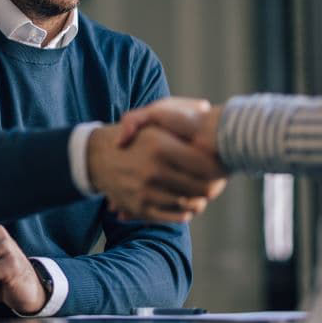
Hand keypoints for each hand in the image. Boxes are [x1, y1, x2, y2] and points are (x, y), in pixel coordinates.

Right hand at [87, 99, 227, 222]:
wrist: (97, 157)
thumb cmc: (135, 137)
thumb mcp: (152, 117)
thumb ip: (178, 109)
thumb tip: (205, 106)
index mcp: (160, 145)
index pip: (206, 166)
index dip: (220, 168)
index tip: (224, 165)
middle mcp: (152, 170)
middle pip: (202, 188)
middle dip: (215, 185)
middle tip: (220, 182)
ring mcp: (145, 191)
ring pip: (189, 203)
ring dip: (201, 199)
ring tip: (205, 192)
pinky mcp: (139, 208)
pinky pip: (173, 216)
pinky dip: (185, 212)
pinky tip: (188, 203)